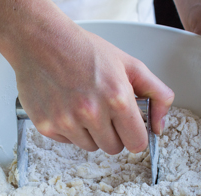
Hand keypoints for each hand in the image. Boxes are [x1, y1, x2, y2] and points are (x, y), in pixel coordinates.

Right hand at [14, 27, 173, 154]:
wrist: (41, 41)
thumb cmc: (84, 50)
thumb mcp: (130, 64)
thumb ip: (157, 94)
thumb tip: (159, 126)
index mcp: (117, 98)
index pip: (137, 143)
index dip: (135, 134)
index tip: (129, 127)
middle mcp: (91, 113)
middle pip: (114, 148)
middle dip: (113, 133)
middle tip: (104, 111)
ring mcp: (67, 122)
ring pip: (90, 147)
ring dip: (91, 132)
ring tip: (83, 105)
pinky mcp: (47, 126)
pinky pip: (68, 142)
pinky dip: (70, 129)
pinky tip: (66, 106)